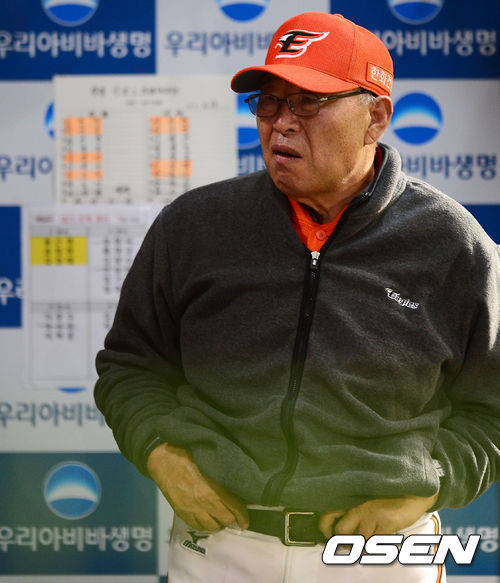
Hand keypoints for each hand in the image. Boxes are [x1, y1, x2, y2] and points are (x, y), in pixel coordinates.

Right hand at [147, 442, 248, 531]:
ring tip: (218, 518)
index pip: (235, 508)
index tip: (245, 521)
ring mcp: (193, 509)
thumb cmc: (188, 455)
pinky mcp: (182, 513)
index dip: (243, 517)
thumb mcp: (210, 463)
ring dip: (218, 524)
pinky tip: (205, 519)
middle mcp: (205, 502)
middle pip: (226, 520)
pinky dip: (203, 525)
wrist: (164, 461)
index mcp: (214, 488)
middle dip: (231, 519)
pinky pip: (197, 526)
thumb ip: (222, 476)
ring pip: (212, 527)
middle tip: (231, 515)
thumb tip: (235, 485)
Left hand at [319, 493, 438, 538]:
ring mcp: (372, 516)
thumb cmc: (388, 495)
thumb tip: (338, 524)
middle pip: (340, 532)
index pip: (328, 513)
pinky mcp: (386, 524)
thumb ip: (352, 505)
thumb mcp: (366, 496)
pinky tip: (377, 541)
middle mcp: (359, 506)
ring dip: (359, 547)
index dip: (324, 527)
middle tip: (345, 544)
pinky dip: (374, 547)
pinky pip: (374, 545)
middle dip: (341, 542)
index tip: (327, 534)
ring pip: (357, 541)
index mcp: (352, 497)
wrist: (412, 492)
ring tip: (363, 543)